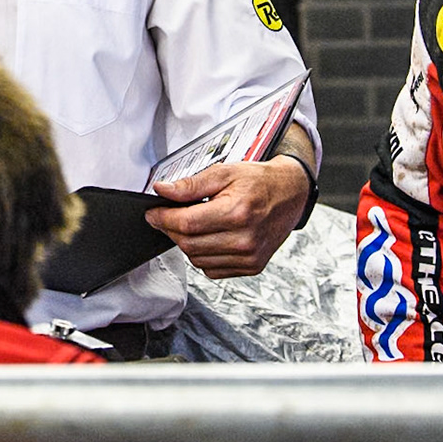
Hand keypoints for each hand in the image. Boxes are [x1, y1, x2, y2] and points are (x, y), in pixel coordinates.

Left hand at [144, 157, 307, 278]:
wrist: (290, 195)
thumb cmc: (259, 182)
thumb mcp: (224, 172)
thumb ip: (191, 185)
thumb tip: (162, 190)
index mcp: (237, 213)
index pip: (186, 223)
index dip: (163, 218)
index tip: (152, 213)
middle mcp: (244, 240)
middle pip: (189, 243)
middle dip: (170, 229)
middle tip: (166, 216)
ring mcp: (249, 257)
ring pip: (197, 259)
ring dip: (186, 243)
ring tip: (192, 223)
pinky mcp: (251, 267)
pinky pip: (212, 269)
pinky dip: (203, 255)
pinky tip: (209, 237)